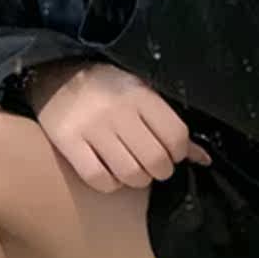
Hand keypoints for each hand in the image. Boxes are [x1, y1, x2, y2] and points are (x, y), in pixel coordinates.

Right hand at [29, 60, 210, 193]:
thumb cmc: (107, 88)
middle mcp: (118, 111)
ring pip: (130, 174)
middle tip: (152, 164)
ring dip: (136, 180)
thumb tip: (203, 158)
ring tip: (131, 169)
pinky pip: (100, 179)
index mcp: (140, 94)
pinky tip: (109, 172)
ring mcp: (92, 128)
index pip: (176, 136)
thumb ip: (169, 125)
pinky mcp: (69, 143)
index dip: (178, 152)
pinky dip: (110, 183)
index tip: (169, 151)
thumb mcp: (141, 94)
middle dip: (160, 170)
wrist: (55, 74)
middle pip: (156, 160)